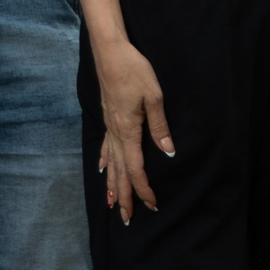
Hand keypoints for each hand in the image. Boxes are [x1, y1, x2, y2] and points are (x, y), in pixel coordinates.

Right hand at [93, 37, 172, 221]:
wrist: (110, 51)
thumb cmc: (134, 70)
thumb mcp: (154, 96)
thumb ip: (159, 127)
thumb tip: (168, 153)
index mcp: (128, 130)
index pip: (135, 168)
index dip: (143, 188)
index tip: (151, 204)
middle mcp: (115, 132)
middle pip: (119, 171)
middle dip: (124, 195)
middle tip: (126, 218)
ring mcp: (109, 125)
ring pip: (109, 162)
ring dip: (112, 184)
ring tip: (111, 203)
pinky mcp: (107, 116)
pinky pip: (104, 146)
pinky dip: (103, 161)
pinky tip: (101, 169)